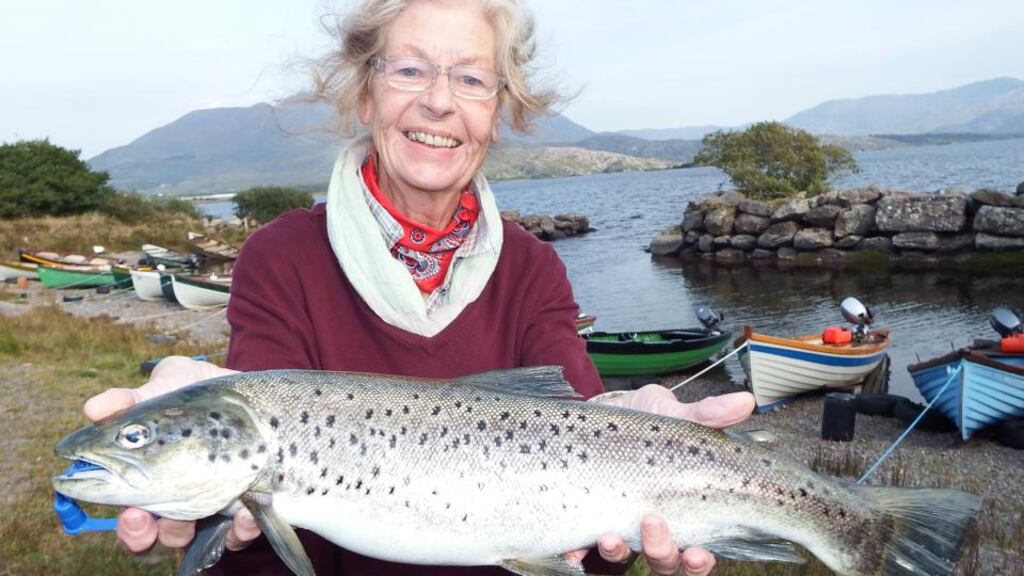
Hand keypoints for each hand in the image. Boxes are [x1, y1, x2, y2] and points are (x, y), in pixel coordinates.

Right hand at [82, 356, 258, 553]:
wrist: (243, 388)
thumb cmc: (192, 390)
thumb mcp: (164, 385)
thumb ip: (131, 399)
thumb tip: (93, 408)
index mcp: (146, 482)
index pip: (131, 519)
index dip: (129, 526)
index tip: (130, 511)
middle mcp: (174, 501)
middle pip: (153, 537)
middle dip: (143, 535)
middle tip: (143, 518)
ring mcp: (209, 505)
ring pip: (193, 539)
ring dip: (191, 532)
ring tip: (203, 512)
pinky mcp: (245, 505)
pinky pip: (241, 532)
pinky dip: (243, 529)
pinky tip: (248, 512)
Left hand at [566, 386, 754, 574]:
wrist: (607, 410)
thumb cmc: (650, 419)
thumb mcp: (677, 414)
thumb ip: (707, 414)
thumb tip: (745, 400)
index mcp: (684, 511)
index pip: (699, 551)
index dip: (700, 562)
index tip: (699, 553)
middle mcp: (655, 527)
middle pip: (664, 561)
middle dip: (661, 552)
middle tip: (652, 523)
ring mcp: (621, 525)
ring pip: (624, 557)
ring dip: (618, 553)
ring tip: (610, 536)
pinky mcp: (588, 518)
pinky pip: (582, 547)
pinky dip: (578, 552)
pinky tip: (574, 549)